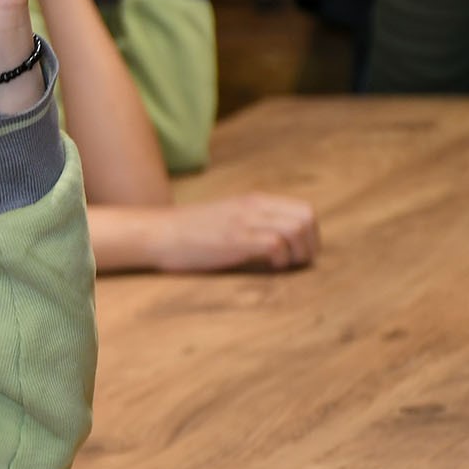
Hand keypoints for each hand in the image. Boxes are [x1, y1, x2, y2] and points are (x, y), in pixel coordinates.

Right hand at [152, 194, 318, 270]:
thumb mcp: (226, 217)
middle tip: (297, 262)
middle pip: (306, 218)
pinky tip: (269, 266)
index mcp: (254, 201)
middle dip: (310, 244)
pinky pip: (276, 244)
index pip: (303, 209)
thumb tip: (277, 240)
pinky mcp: (235, 239)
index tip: (299, 252)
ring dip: (299, 253)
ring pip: (296, 229)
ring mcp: (244, 222)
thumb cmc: (187, 233)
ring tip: (284, 265)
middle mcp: (253, 207)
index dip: (310, 234)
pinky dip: (281, 259)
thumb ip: (251, 221)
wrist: (157, 233)